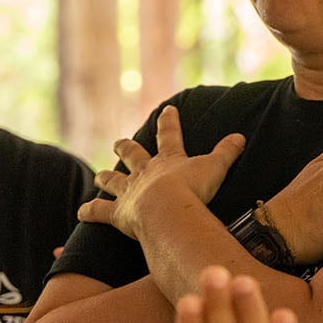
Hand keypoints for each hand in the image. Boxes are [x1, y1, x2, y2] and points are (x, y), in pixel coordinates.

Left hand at [82, 106, 245, 240]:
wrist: (167, 208)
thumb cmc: (193, 188)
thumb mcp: (215, 167)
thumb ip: (227, 152)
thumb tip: (240, 136)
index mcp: (168, 160)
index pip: (169, 135)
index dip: (169, 122)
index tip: (167, 110)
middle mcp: (145, 172)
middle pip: (132, 155)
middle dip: (126, 147)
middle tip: (118, 142)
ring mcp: (129, 191)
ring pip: (114, 180)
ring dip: (106, 178)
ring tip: (99, 176)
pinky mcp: (118, 212)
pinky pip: (100, 211)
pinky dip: (90, 211)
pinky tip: (81, 212)